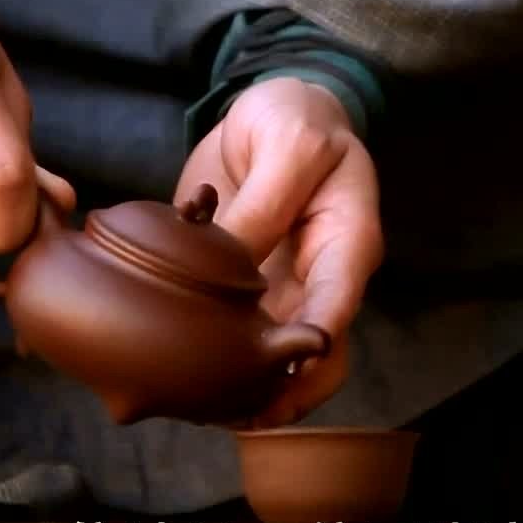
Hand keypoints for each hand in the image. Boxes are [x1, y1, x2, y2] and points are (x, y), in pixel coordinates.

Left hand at [178, 77, 384, 426]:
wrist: (272, 110)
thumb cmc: (296, 118)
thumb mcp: (289, 143)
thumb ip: (266, 200)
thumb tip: (232, 258)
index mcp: (346, 242)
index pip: (339, 304)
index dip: (315, 342)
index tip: (285, 369)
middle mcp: (318, 278)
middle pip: (315, 354)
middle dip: (280, 391)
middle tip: (234, 412)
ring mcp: (282, 288)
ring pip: (273, 357)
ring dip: (242, 387)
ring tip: (199, 409)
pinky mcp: (243, 288)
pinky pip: (232, 334)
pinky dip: (209, 358)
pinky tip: (175, 375)